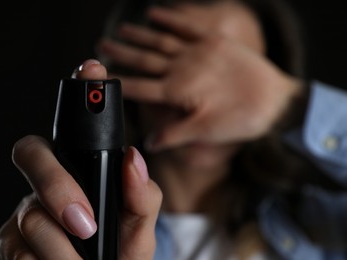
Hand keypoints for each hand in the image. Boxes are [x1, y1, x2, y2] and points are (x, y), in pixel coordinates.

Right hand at [0, 60, 161, 259]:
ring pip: (30, 212)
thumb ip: (143, 195)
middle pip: (32, 153)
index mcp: (83, 170)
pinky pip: (17, 246)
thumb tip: (133, 159)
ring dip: (61, 245)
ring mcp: (27, 210)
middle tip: (86, 222)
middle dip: (56, 185)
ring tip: (83, 258)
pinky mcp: (11, 241)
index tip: (91, 70)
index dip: (79, 93)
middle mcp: (50, 181)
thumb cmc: (122, 250)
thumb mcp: (140, 225)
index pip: (75, 127)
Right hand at [99, 6, 301, 151]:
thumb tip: (149, 143)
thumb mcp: (206, 132)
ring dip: (139, 35)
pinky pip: (188, 26)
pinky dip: (171, 17)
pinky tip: (155, 12)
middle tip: (100, 47)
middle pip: (145, 59)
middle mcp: (184, 67)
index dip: (117, 83)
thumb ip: (174, 134)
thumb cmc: (242, 119)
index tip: (99, 80)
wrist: (278, 101)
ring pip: (161, 40)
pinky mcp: (214, 41)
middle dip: (121, 54)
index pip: (140, 87)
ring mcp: (199, 51)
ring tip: (120, 30)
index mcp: (179, 91)